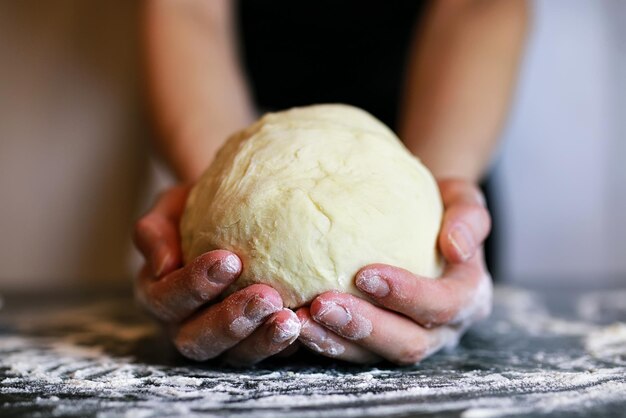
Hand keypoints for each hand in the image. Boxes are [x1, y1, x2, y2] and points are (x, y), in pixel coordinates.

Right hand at [133, 185, 299, 365]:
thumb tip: (162, 265)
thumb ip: (155, 230)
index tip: (229, 260)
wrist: (233, 213)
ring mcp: (220, 341)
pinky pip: (268, 354)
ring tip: (291, 320)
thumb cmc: (196, 208)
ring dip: (262, 340)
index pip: (165, 298)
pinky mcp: (253, 345)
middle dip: (230, 322)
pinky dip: (287, 346)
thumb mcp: (170, 207)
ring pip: (235, 355)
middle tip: (266, 297)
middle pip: (197, 339)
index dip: (192, 285)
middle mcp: (183, 325)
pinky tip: (309, 326)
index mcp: (158, 294)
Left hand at [296, 179, 492, 363]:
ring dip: (335, 341)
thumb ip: (469, 217)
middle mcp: (442, 329)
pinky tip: (293, 322)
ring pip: (374, 356)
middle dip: (364, 327)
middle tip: (322, 304)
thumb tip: (456, 246)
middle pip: (407, 343)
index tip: (364, 274)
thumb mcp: (463, 199)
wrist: (423, 223)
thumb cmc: (441, 207)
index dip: (407, 295)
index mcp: (468, 297)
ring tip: (298, 320)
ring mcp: (408, 339)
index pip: (443, 305)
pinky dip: (322, 339)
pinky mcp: (376, 343)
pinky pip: (350, 351)